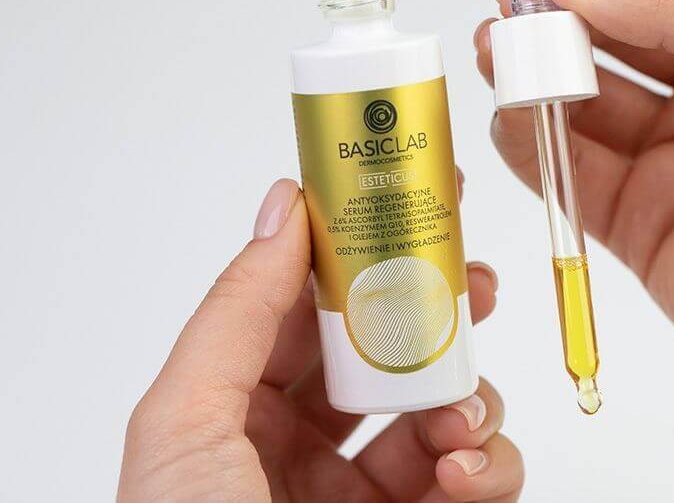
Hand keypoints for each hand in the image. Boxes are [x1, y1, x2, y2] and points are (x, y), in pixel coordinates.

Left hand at [118, 177, 522, 501]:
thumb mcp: (186, 423)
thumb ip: (239, 309)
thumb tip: (285, 207)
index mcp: (237, 405)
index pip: (308, 303)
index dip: (357, 248)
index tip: (407, 199)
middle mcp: (302, 443)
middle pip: (386, 348)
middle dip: (433, 311)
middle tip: (470, 281)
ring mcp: (364, 491)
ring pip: (440, 408)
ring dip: (466, 393)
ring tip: (460, 413)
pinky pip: (475, 478)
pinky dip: (487, 462)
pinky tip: (465, 468)